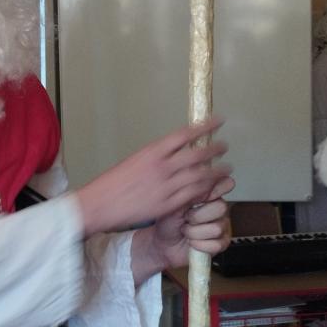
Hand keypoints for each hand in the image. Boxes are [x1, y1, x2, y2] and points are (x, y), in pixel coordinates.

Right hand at [75, 118, 229, 237]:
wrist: (100, 204)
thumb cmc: (113, 183)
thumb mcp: (134, 161)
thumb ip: (155, 158)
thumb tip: (174, 154)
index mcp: (152, 151)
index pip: (185, 134)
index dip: (205, 127)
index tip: (218, 121)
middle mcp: (162, 167)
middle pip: (197, 154)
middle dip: (214, 149)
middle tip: (224, 147)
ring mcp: (166, 186)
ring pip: (200, 176)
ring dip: (216, 172)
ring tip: (226, 169)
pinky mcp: (167, 205)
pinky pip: (193, 195)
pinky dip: (205, 190)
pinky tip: (213, 188)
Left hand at [130, 175, 234, 286]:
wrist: (163, 244)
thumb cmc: (168, 223)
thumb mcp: (174, 203)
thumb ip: (190, 192)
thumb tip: (201, 180)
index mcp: (209, 194)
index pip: (225, 184)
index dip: (215, 190)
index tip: (201, 197)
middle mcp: (218, 209)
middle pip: (221, 207)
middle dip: (196, 216)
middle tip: (186, 219)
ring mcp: (222, 226)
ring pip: (216, 228)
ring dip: (194, 232)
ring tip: (186, 231)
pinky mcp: (221, 243)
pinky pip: (216, 244)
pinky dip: (198, 245)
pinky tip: (193, 242)